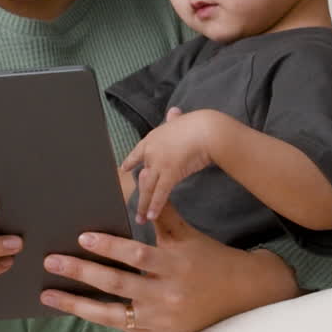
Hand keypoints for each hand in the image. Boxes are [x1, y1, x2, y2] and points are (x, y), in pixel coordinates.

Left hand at [40, 201, 299, 331]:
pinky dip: (94, 316)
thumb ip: (162, 213)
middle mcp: (167, 294)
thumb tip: (140, 178)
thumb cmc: (208, 258)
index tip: (82, 237)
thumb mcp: (187, 234)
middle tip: (50, 260)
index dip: (109, 247)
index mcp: (175, 265)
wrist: (242, 296)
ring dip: (76, 303)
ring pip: (112, 313)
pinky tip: (71, 307)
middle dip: (81, 272)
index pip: (137, 255)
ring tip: (47, 294)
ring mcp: (161, 318)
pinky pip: (120, 325)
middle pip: (117, 284)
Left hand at [121, 107, 216, 222]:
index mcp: (153, 137)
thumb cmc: (200, 124)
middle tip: (133, 208)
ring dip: (144, 205)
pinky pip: (160, 193)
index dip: (131, 162)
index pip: (138, 152)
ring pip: (148, 187)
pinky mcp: (169, 172)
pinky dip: (155, 205)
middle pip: (142, 176)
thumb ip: (175, 119)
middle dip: (139, 194)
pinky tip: (151, 216)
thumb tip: (173, 112)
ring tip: (140, 219)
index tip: (124, 169)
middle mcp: (152, 151)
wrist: (207, 130)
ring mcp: (159, 162)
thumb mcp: (182, 120)